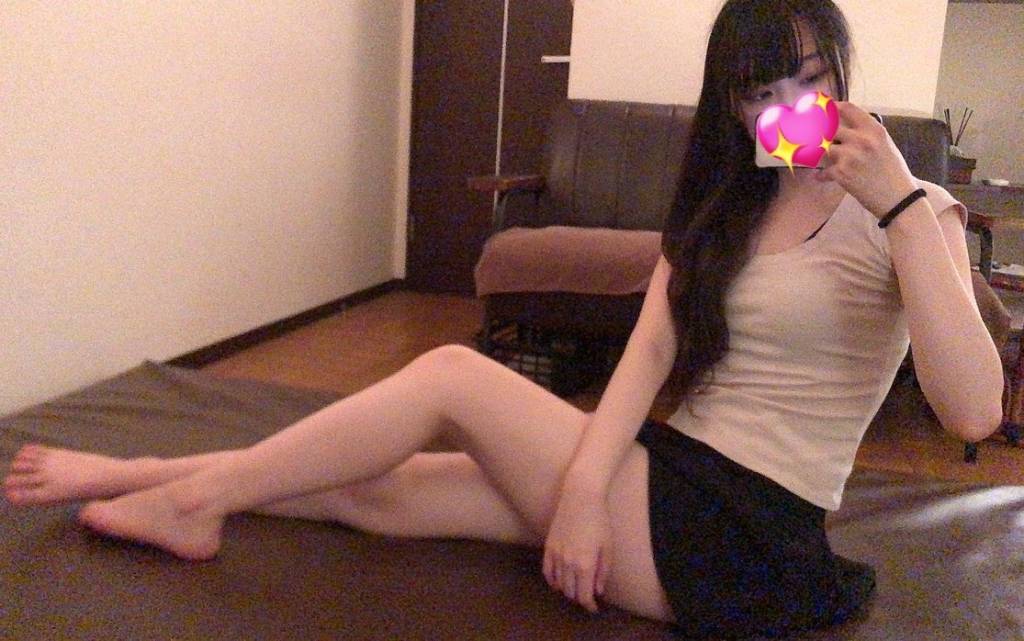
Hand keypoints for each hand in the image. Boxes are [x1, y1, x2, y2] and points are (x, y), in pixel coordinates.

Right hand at [542, 477, 611, 613]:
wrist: (581, 497)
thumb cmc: (599, 521)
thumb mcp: (608, 547)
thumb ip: (603, 572)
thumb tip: (598, 591)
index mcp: (585, 565)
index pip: (583, 596)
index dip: (589, 605)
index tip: (594, 608)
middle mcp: (568, 563)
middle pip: (570, 592)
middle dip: (579, 598)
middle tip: (587, 596)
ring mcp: (556, 555)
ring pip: (559, 584)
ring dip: (568, 590)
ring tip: (576, 588)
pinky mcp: (548, 546)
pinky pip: (547, 571)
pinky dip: (552, 581)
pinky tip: (558, 583)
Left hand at [813, 101, 918, 219]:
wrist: (898, 198)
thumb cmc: (892, 171)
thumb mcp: (884, 144)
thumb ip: (865, 133)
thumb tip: (842, 126)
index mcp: (873, 129)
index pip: (846, 108)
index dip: (829, 107)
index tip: (820, 108)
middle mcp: (861, 139)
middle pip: (828, 125)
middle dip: (815, 129)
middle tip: (806, 132)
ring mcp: (850, 155)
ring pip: (822, 147)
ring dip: (818, 153)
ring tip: (815, 156)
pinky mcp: (841, 173)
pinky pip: (822, 170)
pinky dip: (821, 175)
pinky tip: (821, 177)